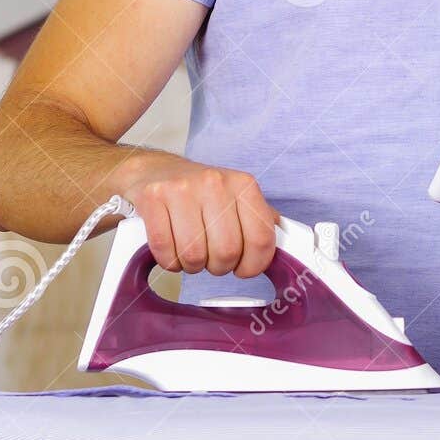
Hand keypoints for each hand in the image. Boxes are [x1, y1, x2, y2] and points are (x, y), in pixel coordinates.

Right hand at [114, 149, 278, 277]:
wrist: (156, 170)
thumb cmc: (200, 192)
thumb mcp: (237, 198)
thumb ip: (260, 221)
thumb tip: (287, 248)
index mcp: (243, 185)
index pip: (261, 239)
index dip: (253, 265)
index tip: (243, 268)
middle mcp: (215, 183)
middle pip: (227, 252)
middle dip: (219, 266)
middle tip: (212, 258)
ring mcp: (182, 189)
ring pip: (194, 256)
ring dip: (192, 265)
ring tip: (191, 250)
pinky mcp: (153, 199)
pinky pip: (166, 251)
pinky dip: (169, 261)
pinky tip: (172, 249)